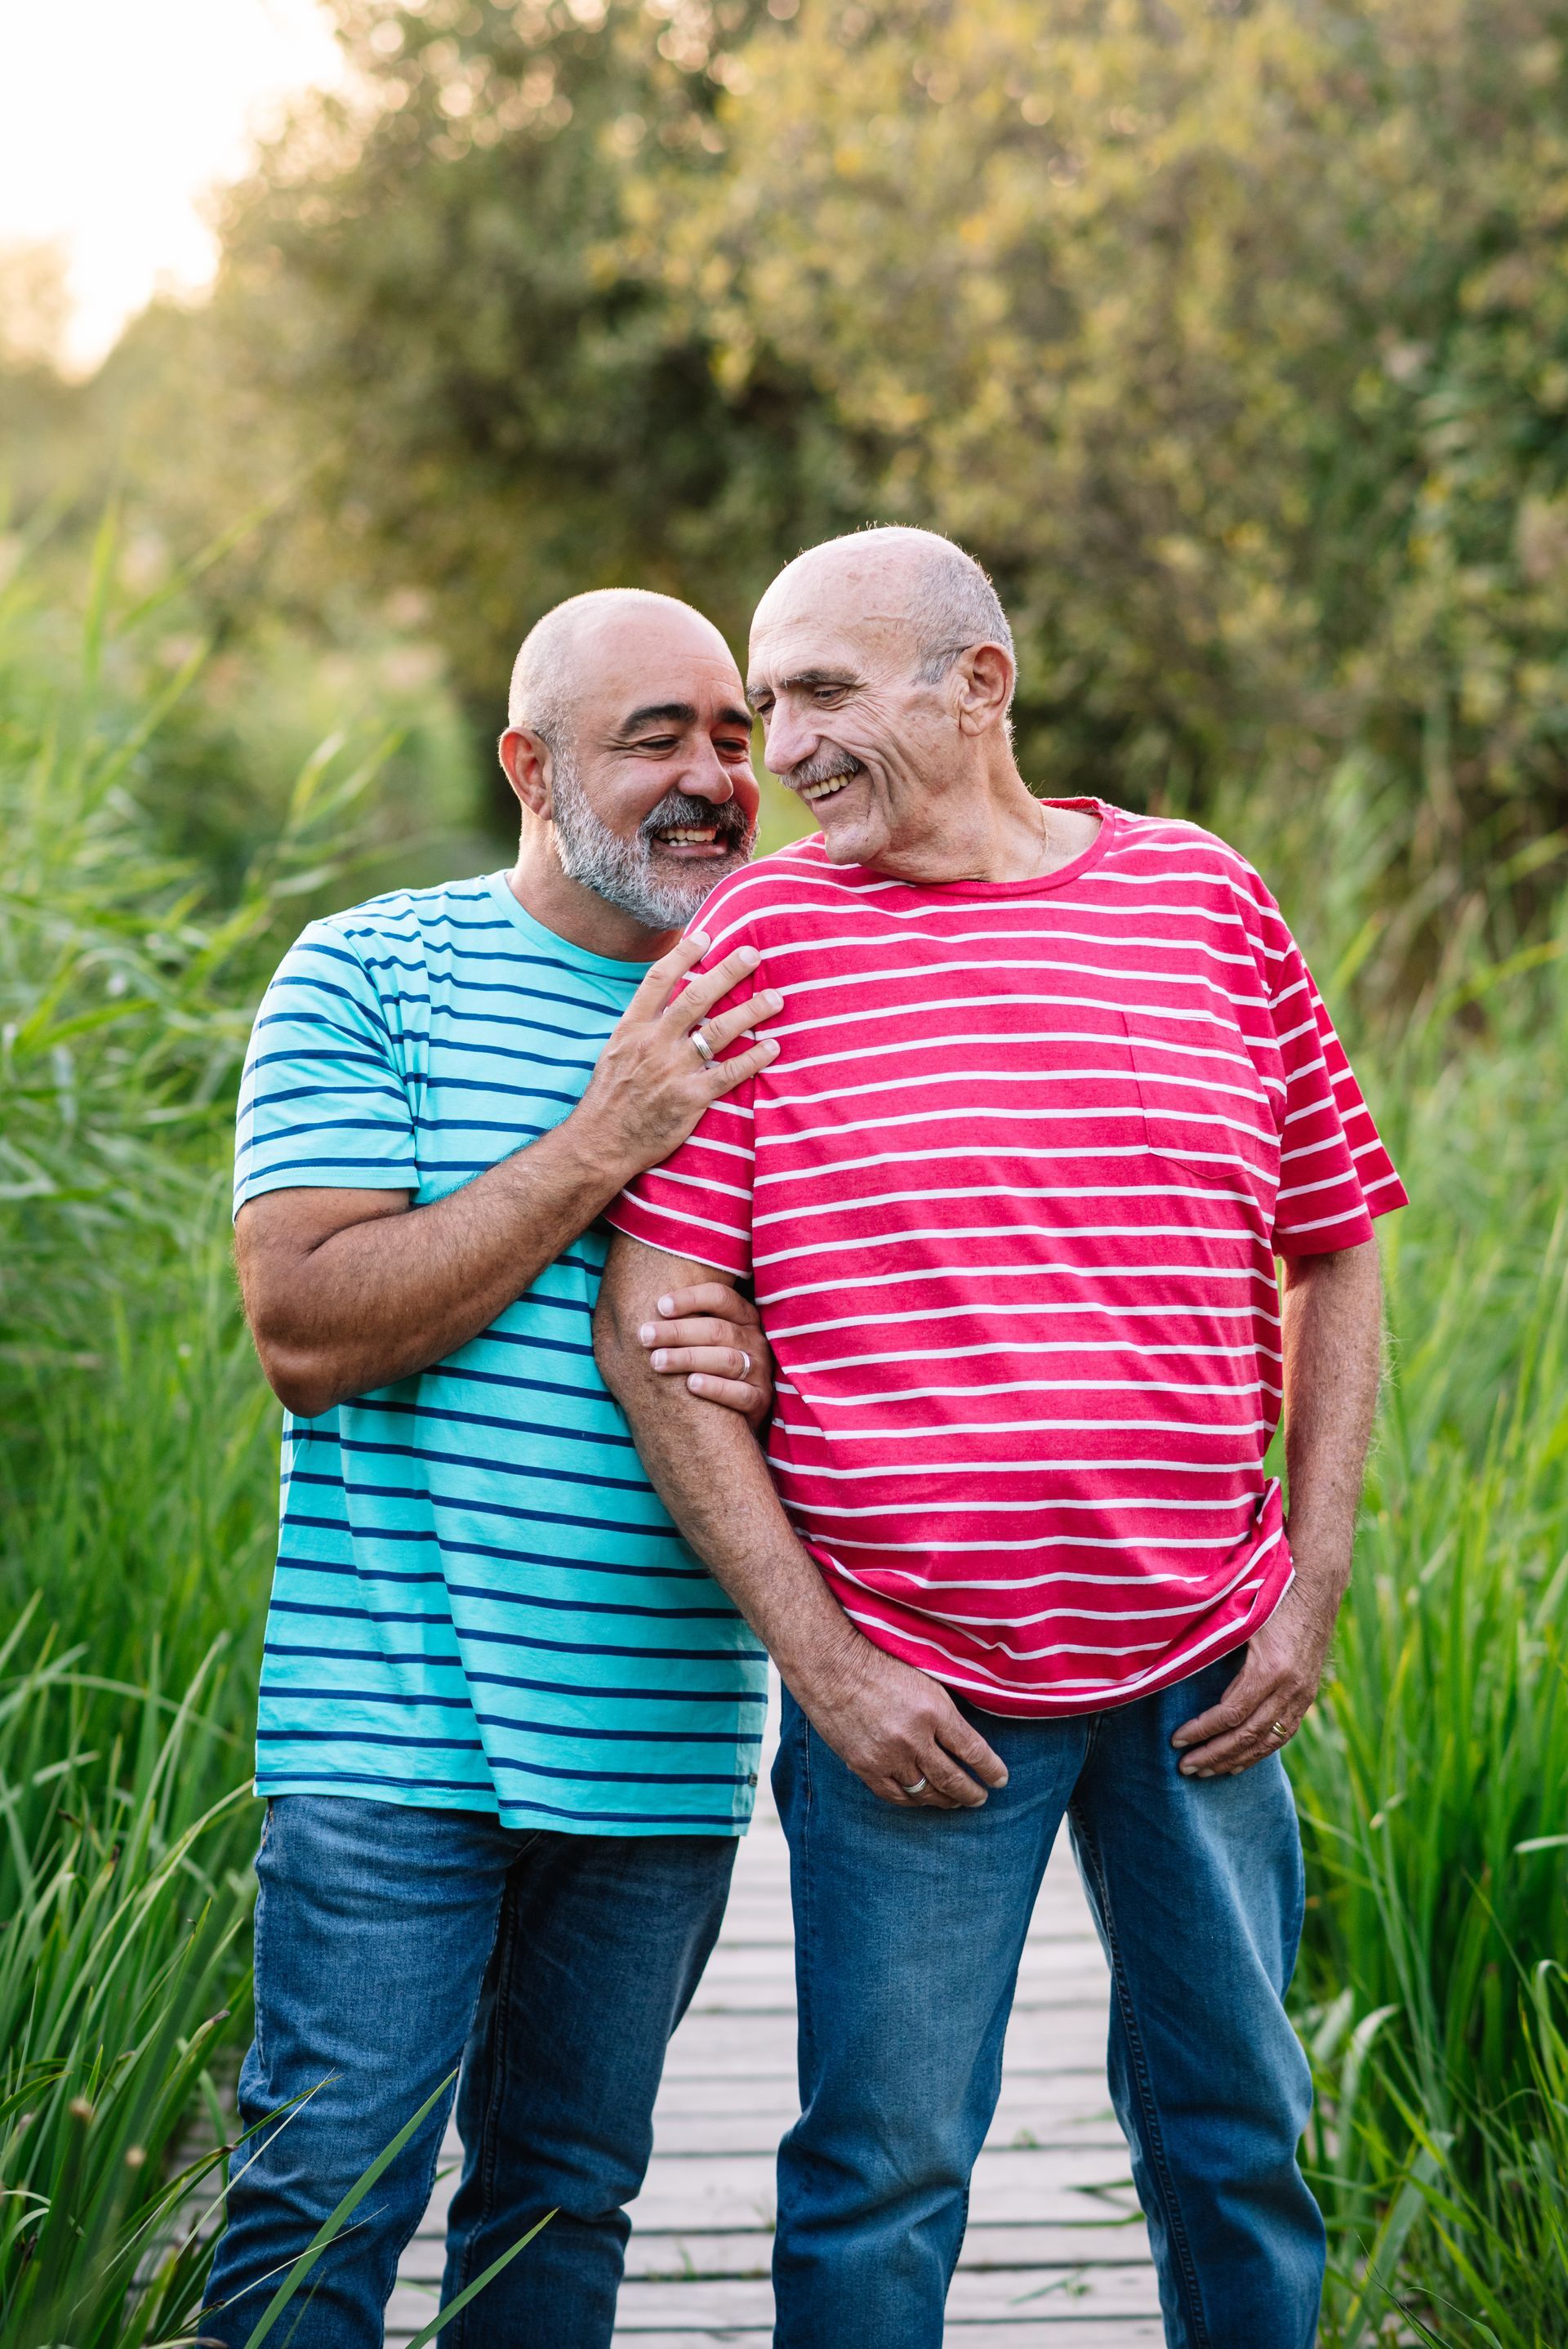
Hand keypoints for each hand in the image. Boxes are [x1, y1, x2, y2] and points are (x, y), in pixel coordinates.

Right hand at [574, 931, 781, 1180]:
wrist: (600, 1142)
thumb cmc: (609, 1098)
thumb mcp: (614, 1052)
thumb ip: (641, 1027)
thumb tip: (665, 1002)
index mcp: (632, 1028)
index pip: (659, 980)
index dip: (683, 954)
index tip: (706, 935)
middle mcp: (654, 1043)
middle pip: (696, 998)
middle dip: (727, 972)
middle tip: (753, 953)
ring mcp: (673, 1070)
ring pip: (718, 1031)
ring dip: (750, 1011)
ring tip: (775, 997)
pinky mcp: (690, 1099)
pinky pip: (729, 1073)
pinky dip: (753, 1059)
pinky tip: (773, 1047)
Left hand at [639, 1281, 773, 1427]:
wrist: (735, 1412)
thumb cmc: (709, 1365)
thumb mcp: (707, 1337)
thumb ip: (687, 1319)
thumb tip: (645, 1302)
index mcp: (744, 1317)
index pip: (720, 1297)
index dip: (690, 1298)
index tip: (659, 1306)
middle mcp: (754, 1341)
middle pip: (717, 1330)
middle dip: (678, 1332)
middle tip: (645, 1336)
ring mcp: (760, 1371)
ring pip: (727, 1360)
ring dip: (689, 1358)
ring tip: (657, 1362)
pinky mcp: (760, 1400)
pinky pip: (741, 1393)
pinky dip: (716, 1387)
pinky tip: (691, 1385)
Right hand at [792, 1628, 1008, 1809]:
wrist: (830, 1665)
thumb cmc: (879, 1661)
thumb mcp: (924, 1676)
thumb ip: (945, 1708)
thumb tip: (969, 1734)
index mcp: (933, 1710)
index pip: (973, 1751)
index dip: (991, 1769)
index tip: (1000, 1779)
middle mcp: (913, 1738)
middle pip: (951, 1779)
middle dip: (972, 1792)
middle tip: (982, 1798)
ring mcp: (886, 1756)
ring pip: (924, 1792)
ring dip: (944, 1800)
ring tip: (955, 1800)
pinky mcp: (864, 1766)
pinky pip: (895, 1795)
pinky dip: (913, 1800)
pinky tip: (922, 1799)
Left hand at [1171, 1581, 1336, 1776]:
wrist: (1316, 1586)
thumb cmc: (1270, 1595)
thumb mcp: (1241, 1618)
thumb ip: (1216, 1647)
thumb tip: (1173, 1669)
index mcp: (1271, 1669)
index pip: (1231, 1714)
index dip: (1202, 1730)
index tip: (1176, 1740)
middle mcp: (1291, 1689)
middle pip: (1248, 1735)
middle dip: (1213, 1754)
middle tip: (1184, 1767)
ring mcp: (1302, 1695)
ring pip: (1267, 1741)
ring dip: (1234, 1760)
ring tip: (1205, 1771)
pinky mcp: (1306, 1696)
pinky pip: (1282, 1734)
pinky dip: (1259, 1752)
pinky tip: (1238, 1764)